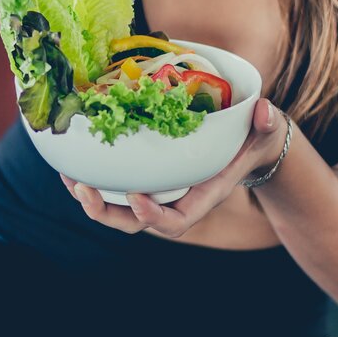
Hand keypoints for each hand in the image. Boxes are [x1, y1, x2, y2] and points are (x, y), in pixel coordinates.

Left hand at [60, 98, 289, 238]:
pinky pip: (116, 189)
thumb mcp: (267, 129)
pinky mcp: (148, 178)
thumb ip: (268, 123)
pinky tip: (72, 165)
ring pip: (121, 211)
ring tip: (69, 180)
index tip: (136, 197)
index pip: (178, 221)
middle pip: (138, 224)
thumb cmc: (256, 136)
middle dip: (109, 214)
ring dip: (92, 200)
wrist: (248, 142)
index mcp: (204, 194)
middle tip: (83, 190)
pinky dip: (94, 181)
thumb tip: (265, 113)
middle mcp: (178, 199)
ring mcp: (160, 191)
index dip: (154, 216)